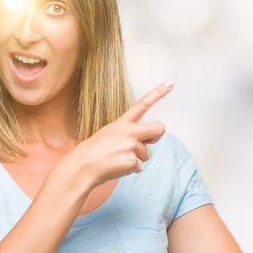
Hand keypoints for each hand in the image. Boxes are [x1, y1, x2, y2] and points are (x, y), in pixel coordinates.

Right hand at [52, 81, 174, 189]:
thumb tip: (146, 141)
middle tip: (144, 143)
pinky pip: (141, 167)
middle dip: (155, 137)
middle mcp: (129, 131)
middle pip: (159, 129)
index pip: (142, 104)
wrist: (81, 167)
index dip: (158, 93)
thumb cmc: (94, 152)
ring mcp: (132, 146)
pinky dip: (132, 169)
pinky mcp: (132, 161)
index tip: (171, 83)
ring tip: (118, 159)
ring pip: (147, 154)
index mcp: (122, 122)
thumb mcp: (109, 134)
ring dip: (137, 159)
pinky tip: (117, 167)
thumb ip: (129, 133)